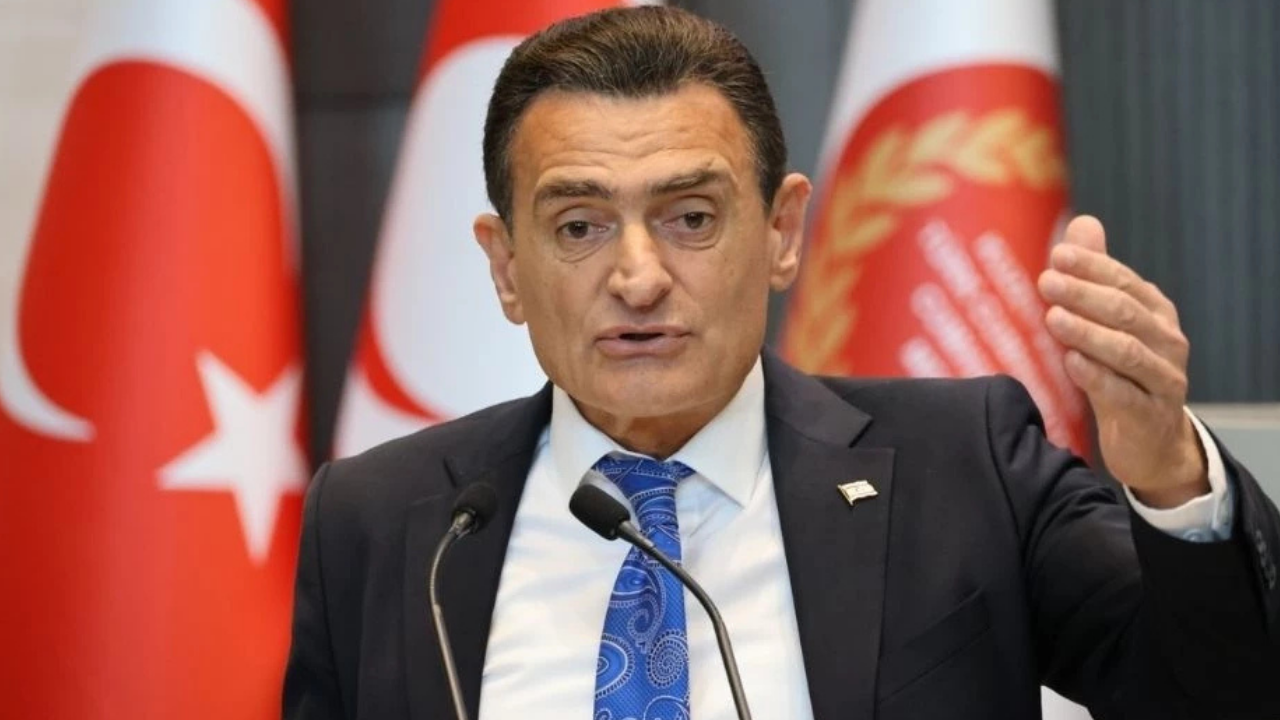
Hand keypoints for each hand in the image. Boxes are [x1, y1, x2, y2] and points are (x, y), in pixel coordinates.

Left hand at [1037, 215, 1207, 507]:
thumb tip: (1082, 223)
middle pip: (1126, 312)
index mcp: (1155, 313)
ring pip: (1128, 351)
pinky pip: (1124, 394)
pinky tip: (1071, 363)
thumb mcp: (1110, 325)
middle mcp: (1166, 342)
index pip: (1124, 282)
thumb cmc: (1122, 374)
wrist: (1151, 441)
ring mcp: (1163, 379)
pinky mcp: (1150, 415)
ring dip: (1088, 333)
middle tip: (1046, 282)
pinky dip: (1097, 377)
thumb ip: (1097, 276)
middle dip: (1085, 295)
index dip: (1093, 267)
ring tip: (1053, 319)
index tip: (1057, 255)